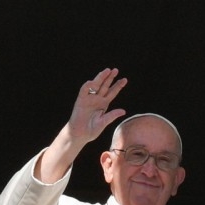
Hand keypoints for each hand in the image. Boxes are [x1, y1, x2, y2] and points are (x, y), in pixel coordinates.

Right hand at [36, 68, 127, 182]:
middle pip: (105, 86)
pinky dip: (88, 85)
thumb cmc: (91, 130)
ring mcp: (89, 99)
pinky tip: (93, 81)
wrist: (79, 134)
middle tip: (116, 70)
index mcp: (104, 105)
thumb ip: (112, 115)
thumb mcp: (104, 122)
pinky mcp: (81, 100)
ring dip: (101, 78)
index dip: (118, 86)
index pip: (112, 93)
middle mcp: (97, 100)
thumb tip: (123, 111)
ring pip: (96, 86)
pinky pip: (84, 90)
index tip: (125, 79)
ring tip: (107, 71)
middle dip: (110, 78)